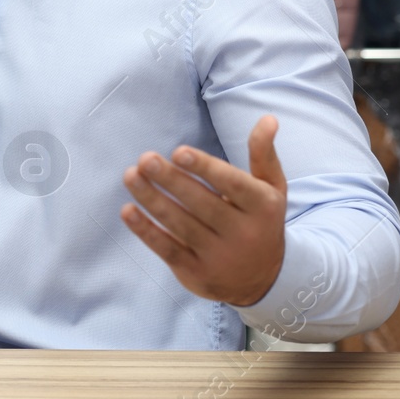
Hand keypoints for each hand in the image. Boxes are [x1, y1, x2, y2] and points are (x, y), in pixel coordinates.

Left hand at [120, 115, 286, 307]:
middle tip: (145, 159)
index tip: (178, 151)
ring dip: (152, 200)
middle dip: (171, 181)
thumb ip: (263, 154)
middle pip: (202, 204)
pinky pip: (168, 250)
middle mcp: (243, 234)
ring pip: (181, 225)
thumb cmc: (260, 221)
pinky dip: (146, 231)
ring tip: (130, 176)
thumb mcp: (271, 189)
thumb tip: (267, 118)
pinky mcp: (196, 273)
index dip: (205, 168)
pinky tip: (128, 211)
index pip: (233, 185)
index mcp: (262, 207)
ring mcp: (219, 257)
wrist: (264, 280)